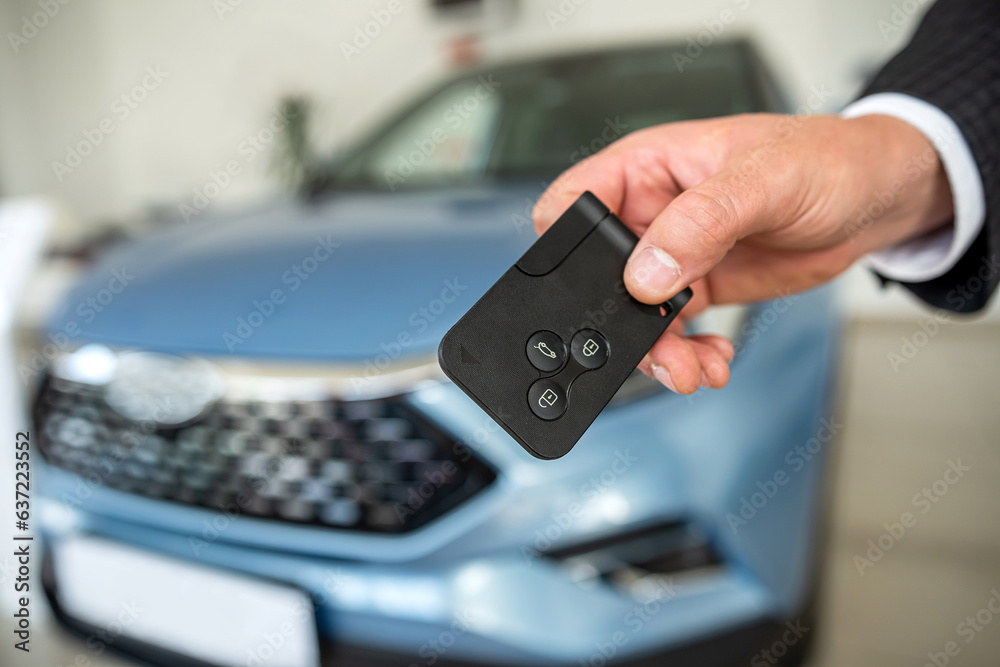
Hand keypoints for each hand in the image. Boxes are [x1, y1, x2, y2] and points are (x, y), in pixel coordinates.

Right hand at [533, 113, 953, 393]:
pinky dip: (684, 354)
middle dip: (616, 318)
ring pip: (632, 313)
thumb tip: (645, 272)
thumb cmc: (827, 160)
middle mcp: (649, 211)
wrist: (874, 201)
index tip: (598, 290)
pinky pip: (669, 330)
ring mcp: (671, 254)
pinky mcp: (696, 286)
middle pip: (597, 274)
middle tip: (654, 346)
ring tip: (690, 368)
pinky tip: (710, 360)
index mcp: (645, 166)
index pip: (574, 203)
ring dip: (655, 349)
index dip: (569, 249)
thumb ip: (701, 222)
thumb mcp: (766, 179)